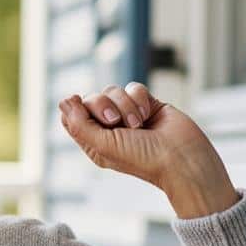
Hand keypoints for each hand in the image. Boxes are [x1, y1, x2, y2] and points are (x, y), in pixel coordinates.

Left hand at [58, 81, 223, 189]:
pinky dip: (139, 99)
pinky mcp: (146, 104)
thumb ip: (78, 124)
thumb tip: (63, 100)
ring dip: (125, 106)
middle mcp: (108, 128)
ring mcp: (127, 114)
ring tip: (137, 124)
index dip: (75, 108)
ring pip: (112, 90)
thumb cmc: (142, 158)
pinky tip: (148, 115)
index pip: (71, 115)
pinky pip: (133, 87)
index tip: (83, 108)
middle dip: (102, 106)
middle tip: (114, 122)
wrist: (182, 157)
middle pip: (91, 98)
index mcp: (93, 141)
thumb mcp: (102, 145)